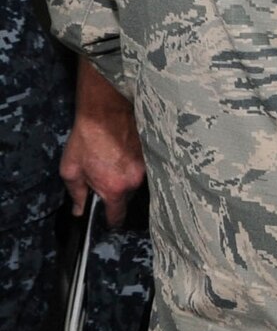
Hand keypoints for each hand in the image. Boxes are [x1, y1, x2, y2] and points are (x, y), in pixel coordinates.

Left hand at [62, 61, 144, 224]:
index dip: (110, 220)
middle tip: (104, 178)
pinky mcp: (152, 154)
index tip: (107, 220)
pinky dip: (134, 164)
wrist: (107, 110)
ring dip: (126, 177)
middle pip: (128, 197)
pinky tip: (123, 153)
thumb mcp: (71, 168)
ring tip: (113, 163)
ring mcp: (146, 167)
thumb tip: (79, 210)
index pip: (117, 216)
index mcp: (114, 188)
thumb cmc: (87, 138)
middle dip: (117, 192)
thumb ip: (76, 194)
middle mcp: (135, 181)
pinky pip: (143, 167)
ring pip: (136, 182)